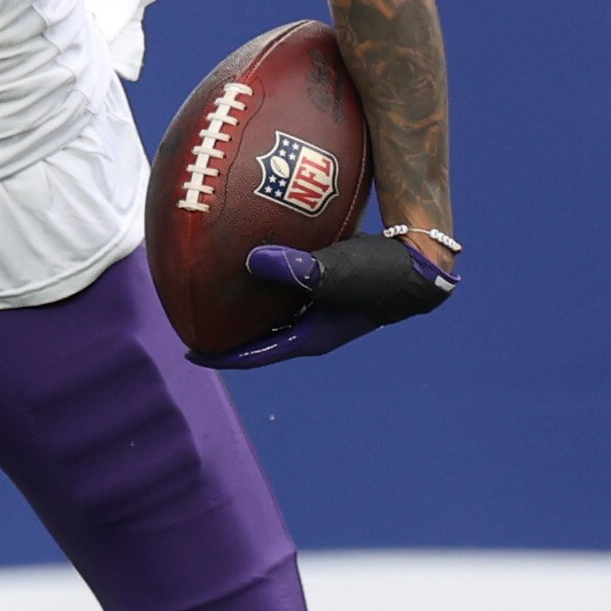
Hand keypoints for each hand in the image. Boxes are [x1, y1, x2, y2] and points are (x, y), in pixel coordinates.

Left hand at [194, 233, 456, 369]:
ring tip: (209, 288)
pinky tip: (244, 255)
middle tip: (189, 315)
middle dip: (224, 328)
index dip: (221, 355)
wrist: (422, 262)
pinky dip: (263, 279)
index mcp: (310, 336)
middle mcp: (311, 327)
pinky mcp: (324, 288)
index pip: (255, 354)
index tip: (188, 350)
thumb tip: (253, 260)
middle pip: (257, 335)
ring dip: (242, 304)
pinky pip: (283, 287)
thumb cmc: (383, 272)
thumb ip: (298, 268)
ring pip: (269, 312)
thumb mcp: (340, 271)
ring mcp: (319, 309)